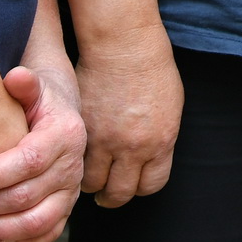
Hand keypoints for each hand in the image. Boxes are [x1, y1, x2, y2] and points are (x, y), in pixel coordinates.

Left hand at [0, 65, 84, 241]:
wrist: (60, 117)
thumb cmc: (37, 103)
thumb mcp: (34, 87)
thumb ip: (24, 83)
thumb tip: (15, 77)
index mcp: (65, 134)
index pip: (30, 161)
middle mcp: (74, 167)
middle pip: (28, 195)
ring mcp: (71, 192)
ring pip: (36, 222)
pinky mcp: (65, 211)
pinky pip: (42, 236)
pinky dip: (12, 240)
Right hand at [74, 30, 182, 206]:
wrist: (124, 45)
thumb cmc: (152, 72)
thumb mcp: (169, 110)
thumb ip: (158, 142)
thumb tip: (146, 165)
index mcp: (160, 142)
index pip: (150, 186)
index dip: (139, 188)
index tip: (131, 184)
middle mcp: (132, 147)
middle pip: (118, 194)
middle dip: (111, 197)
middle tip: (104, 193)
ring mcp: (103, 140)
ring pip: (90, 183)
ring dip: (88, 182)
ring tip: (87, 174)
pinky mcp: (80, 129)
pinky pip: (73, 160)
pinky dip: (72, 164)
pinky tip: (73, 158)